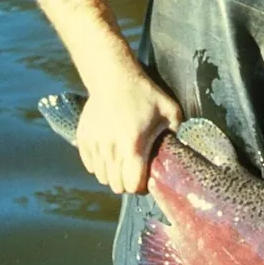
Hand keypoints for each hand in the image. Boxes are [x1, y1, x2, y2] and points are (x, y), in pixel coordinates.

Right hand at [77, 71, 181, 194]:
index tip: (145, 180)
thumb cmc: (144, 94)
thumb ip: (177, 134)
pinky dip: (99, 166)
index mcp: (133, 145)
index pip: (132, 185)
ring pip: (102, 178)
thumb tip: (180, 151)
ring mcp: (94, 144)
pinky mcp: (83, 139)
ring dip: (113, 175)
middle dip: (127, 183)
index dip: (140, 187)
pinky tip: (109, 156)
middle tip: (134, 173)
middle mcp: (110, 148)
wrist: (112, 77)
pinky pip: (90, 166)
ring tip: (122, 164)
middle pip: (116, 186)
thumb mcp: (170, 112)